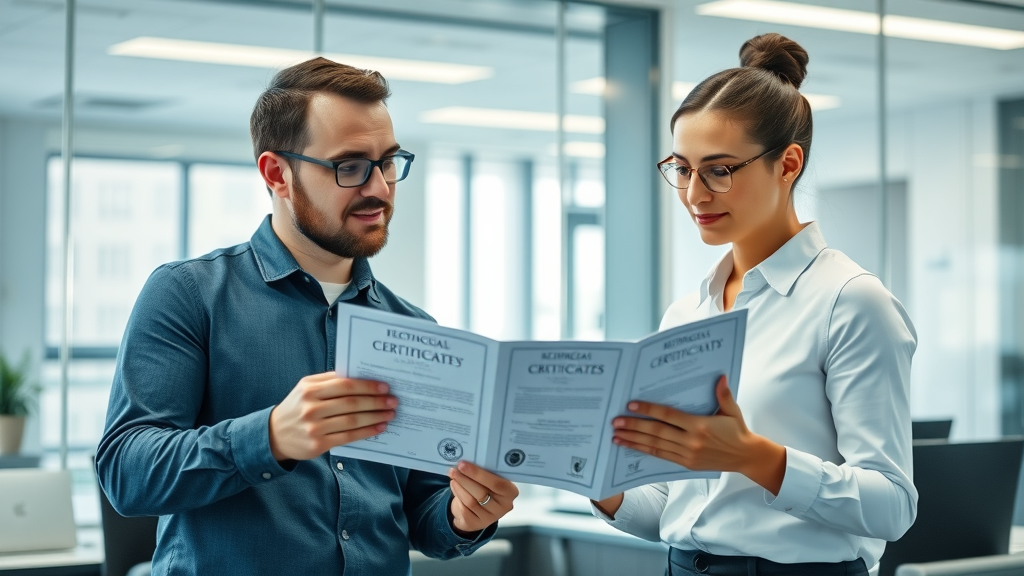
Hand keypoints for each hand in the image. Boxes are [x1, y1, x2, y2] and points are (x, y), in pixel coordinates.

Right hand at [268, 372, 396, 461]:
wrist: (274, 435)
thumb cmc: (297, 407)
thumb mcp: (306, 388)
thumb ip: (329, 381)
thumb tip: (360, 376)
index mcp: (310, 389)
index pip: (345, 385)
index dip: (367, 386)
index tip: (384, 387)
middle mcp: (311, 407)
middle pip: (351, 403)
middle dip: (375, 402)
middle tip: (393, 401)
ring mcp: (314, 427)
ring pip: (352, 420)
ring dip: (374, 417)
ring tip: (390, 415)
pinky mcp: (318, 444)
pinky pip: (348, 437)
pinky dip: (366, 432)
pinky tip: (378, 428)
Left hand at [447, 461, 518, 534]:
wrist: (479, 508)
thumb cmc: (486, 487)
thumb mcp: (491, 479)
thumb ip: (486, 471)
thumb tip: (468, 462)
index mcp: (510, 492)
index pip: (496, 483)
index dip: (478, 474)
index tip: (463, 464)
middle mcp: (503, 507)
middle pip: (482, 492)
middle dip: (465, 479)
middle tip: (454, 469)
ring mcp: (490, 517)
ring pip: (471, 501)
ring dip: (459, 487)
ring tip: (453, 477)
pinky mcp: (477, 524)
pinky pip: (464, 509)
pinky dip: (457, 496)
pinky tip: (454, 486)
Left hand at [612, 376, 785, 493]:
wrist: (746, 457)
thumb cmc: (737, 431)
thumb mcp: (732, 411)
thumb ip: (723, 394)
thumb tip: (719, 376)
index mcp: (700, 426)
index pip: (668, 416)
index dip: (649, 410)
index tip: (631, 405)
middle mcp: (691, 441)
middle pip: (657, 432)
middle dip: (634, 427)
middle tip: (615, 422)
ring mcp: (687, 454)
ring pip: (655, 446)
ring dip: (634, 441)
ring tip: (616, 436)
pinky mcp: (686, 464)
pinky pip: (661, 456)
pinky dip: (645, 451)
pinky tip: (632, 446)